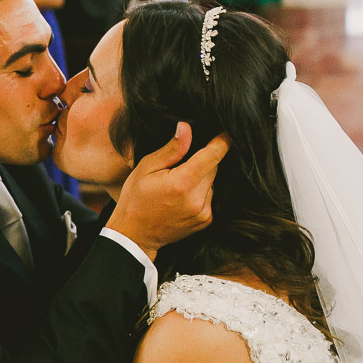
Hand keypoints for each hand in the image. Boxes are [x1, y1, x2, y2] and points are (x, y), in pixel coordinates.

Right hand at [107, 123, 230, 259]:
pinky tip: (181, 198)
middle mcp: (197, 199)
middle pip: (213, 168)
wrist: (135, 235)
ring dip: (201, 178)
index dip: (222, 141)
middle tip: (178, 166)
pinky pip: (210, 197)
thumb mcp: (146, 168)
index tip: (227, 131)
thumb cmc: (136, 199)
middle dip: (201, 161)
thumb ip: (171, 149)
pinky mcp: (206, 221)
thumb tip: (186, 127)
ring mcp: (204, 213)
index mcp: (182, 183)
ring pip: (212, 182)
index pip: (213, 155)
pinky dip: (200, 193)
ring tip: (177, 185)